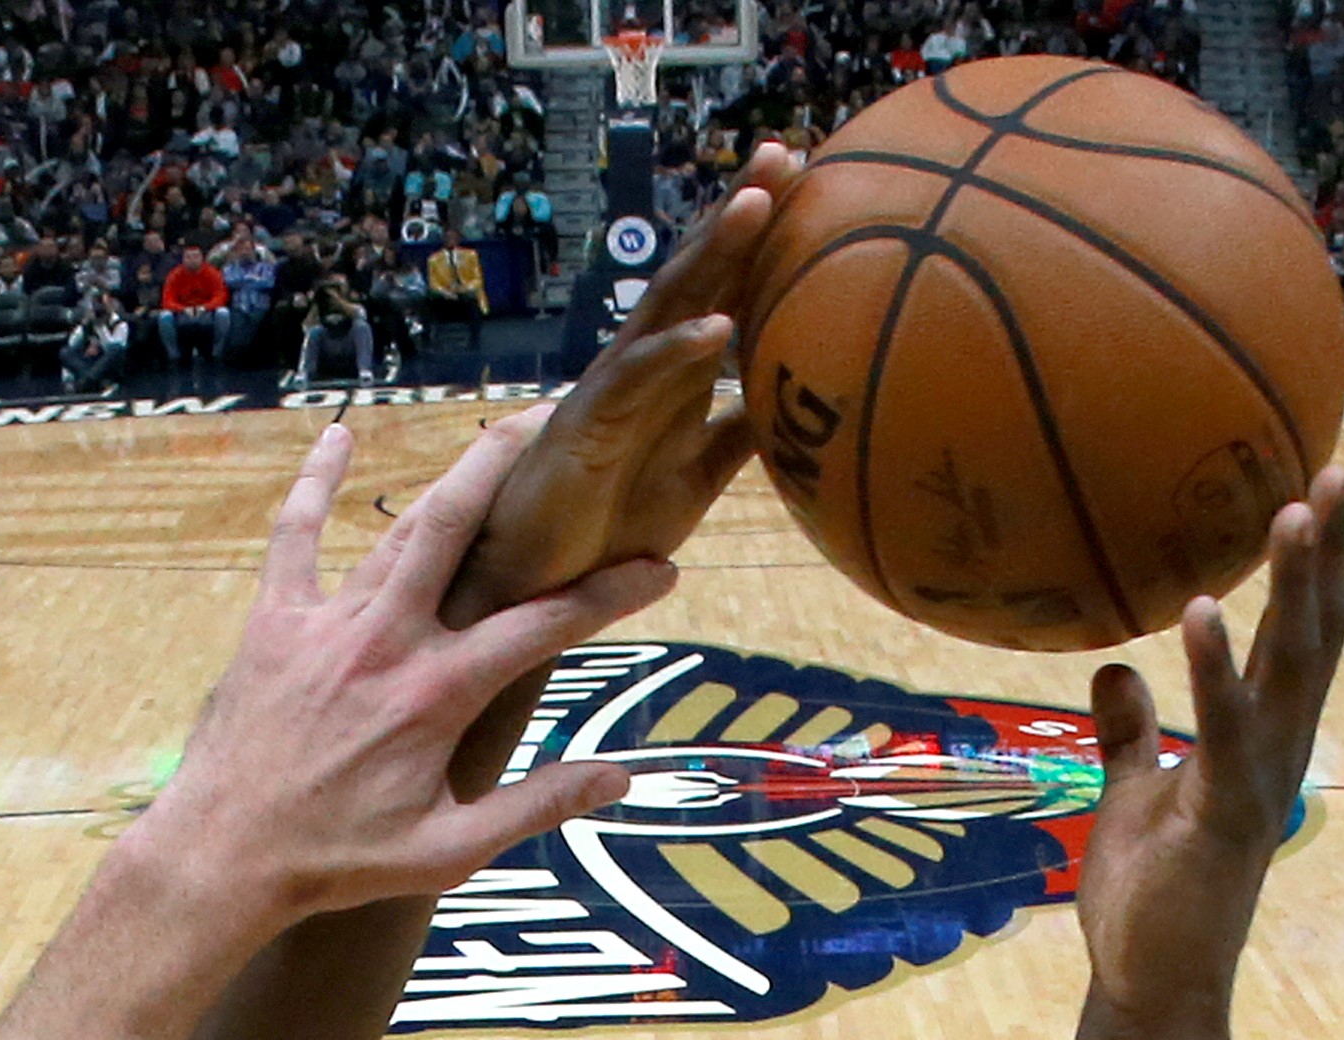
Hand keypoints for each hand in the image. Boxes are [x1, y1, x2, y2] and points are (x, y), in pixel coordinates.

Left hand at [124, 414, 681, 933]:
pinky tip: (337, 435)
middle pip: (458, 527)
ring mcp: (327, 623)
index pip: (544, 625)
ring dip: (450, 477)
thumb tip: (618, 778)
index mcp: (437, 694)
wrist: (225, 856)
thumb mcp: (451, 852)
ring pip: (397, 528)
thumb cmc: (339, 861)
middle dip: (512, 466)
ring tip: (497, 436)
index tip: (660, 568)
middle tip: (559, 425)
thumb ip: (536, 807)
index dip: (611, 592)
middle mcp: (386, 640)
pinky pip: (295, 536)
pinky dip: (314, 484)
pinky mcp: (275, 621)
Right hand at [446, 146, 795, 624]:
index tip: (808, 183)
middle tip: (782, 151)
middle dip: (738, 213)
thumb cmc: (606, 529)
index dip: (762, 240)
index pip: (722, 290)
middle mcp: (641, 368)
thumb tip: (788, 406)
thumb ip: (735, 437)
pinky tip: (719, 326)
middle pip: (697, 275)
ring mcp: (612, 391)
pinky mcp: (588, 427)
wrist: (535, 583)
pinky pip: (635, 382)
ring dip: (712, 254)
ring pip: (666, 308)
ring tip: (756, 203)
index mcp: (671, 375)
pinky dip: (677, 352)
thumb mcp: (693, 479)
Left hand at [1070, 474, 1343, 1024]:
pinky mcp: (1223, 818)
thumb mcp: (1129, 793)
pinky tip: (1201, 611)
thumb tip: (1113, 665)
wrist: (1152, 989)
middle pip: (1316, 637)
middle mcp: (1277, 753)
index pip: (1301, 637)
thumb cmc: (1149, 898)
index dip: (1315, 567)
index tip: (1318, 489)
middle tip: (1335, 471)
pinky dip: (1214, 671)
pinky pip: (1225, 732)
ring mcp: (1258, 784)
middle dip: (1327, 556)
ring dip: (1292, 591)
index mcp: (1261, 741)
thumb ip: (1129, 731)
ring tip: (1290, 512)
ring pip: (1289, 671)